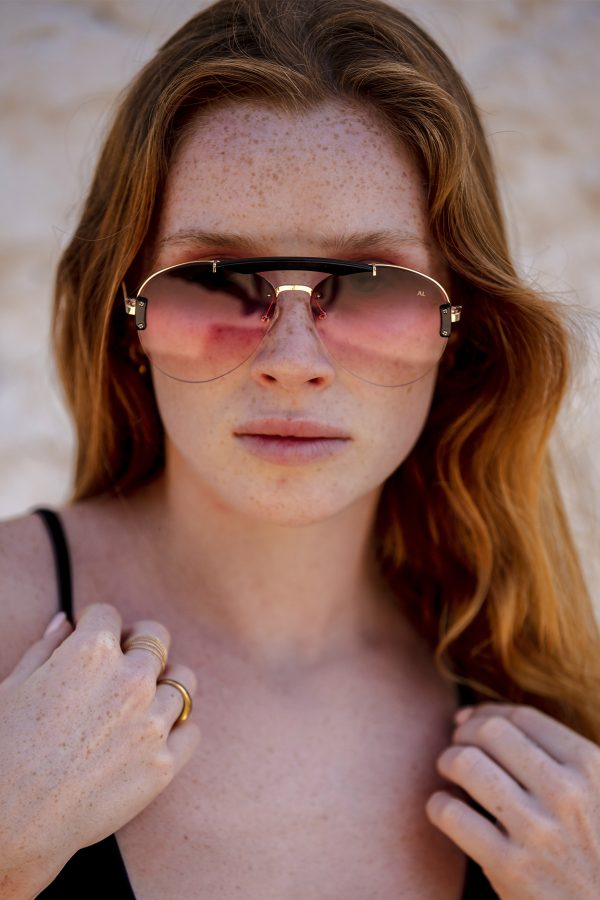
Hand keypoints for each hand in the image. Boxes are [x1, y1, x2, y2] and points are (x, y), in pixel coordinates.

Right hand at [0, 604, 199, 897]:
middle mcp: (131, 679)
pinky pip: (192, 730)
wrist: (11, 823)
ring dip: (163, 685)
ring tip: (141, 702)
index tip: (87, 640)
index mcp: (91, 651)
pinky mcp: (164, 763)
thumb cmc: (3, 751)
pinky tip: (153, 736)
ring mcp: (152, 722)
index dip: (93, 625)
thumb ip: (46, 648)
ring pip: (183, 681)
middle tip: (120, 664)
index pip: (107, 614)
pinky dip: (177, 730)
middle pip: (156, 636)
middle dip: (138, 643)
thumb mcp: (12, 687)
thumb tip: (66, 621)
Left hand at [425, 703, 599, 898]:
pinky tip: (447, 809)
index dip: (487, 713)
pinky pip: (451, 813)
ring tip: (449, 771)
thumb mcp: (599, 792)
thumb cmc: (597, 848)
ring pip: (465, 763)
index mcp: (591, 767)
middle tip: (458, 745)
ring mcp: (538, 831)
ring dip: (448, 761)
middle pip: (489, 732)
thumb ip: (558, 756)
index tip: (472, 720)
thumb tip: (480, 717)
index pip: (521, 717)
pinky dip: (439, 805)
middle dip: (464, 732)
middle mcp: (566, 793)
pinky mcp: (510, 869)